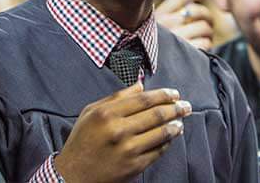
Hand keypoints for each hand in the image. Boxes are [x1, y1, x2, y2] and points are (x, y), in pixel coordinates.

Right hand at [54, 82, 190, 182]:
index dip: (163, 95)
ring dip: (175, 125)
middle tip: (185, 105)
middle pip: (156, 114)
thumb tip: (140, 86)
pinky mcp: (134, 166)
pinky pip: (158, 151)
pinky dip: (167, 142)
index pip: (144, 99)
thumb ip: (116, 97)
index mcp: (107, 114)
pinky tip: (170, 136)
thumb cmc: (81, 141)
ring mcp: (128, 150)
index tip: (174, 93)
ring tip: (181, 120)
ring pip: (161, 133)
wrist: (73, 175)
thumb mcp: (91, 112)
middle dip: (175, 108)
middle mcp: (119, 130)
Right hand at [154, 0, 214, 49]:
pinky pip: (205, 42)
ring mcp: (175, 39)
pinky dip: (207, 44)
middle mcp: (166, 25)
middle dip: (208, 16)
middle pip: (196, 11)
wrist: (150, 74)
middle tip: (209, 23)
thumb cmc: (159, 47)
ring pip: (203, 26)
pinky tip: (202, 48)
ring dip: (209, 32)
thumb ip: (170, 13)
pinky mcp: (185, 53)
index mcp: (158, 15)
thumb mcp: (157, 27)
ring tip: (206, 37)